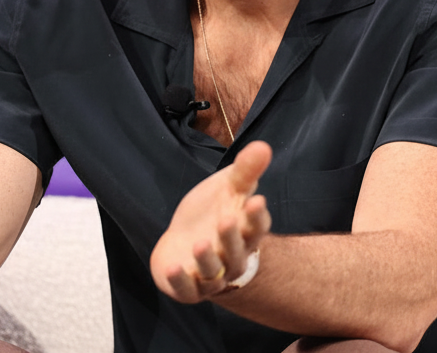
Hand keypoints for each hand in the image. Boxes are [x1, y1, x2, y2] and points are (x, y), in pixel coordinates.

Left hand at [150, 140, 272, 302]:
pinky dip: (181, 281)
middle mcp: (233, 258)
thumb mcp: (228, 188)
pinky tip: (173, 267)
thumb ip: (245, 171)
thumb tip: (263, 145)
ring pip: (214, 272)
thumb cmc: (213, 213)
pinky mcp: (189, 288)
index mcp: (246, 234)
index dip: (257, 216)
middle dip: (231, 237)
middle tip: (226, 219)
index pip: (257, 228)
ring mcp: (211, 276)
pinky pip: (188, 290)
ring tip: (199, 243)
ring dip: (207, 260)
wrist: (185, 241)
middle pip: (236, 252)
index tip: (255, 200)